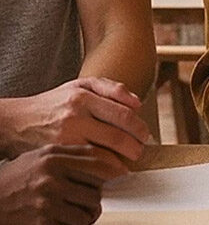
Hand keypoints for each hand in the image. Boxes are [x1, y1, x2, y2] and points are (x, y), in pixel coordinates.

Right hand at [0, 144, 126, 224]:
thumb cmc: (15, 178)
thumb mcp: (41, 155)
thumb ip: (71, 153)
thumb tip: (104, 157)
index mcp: (53, 158)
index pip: (97, 162)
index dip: (113, 169)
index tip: (121, 174)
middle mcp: (52, 177)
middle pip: (96, 187)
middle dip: (96, 195)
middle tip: (88, 197)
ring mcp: (48, 200)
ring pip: (89, 208)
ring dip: (88, 213)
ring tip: (79, 211)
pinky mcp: (44, 221)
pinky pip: (75, 224)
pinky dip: (75, 224)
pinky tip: (65, 219)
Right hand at [1, 77, 149, 160]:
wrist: (18, 121)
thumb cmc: (54, 103)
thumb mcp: (82, 84)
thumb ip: (112, 88)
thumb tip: (137, 103)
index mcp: (83, 97)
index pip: (122, 114)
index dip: (139, 128)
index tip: (145, 135)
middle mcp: (74, 117)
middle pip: (115, 137)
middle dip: (133, 147)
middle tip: (139, 151)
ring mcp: (64, 138)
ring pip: (102, 155)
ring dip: (119, 162)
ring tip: (126, 162)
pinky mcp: (57, 154)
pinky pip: (85, 166)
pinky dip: (100, 170)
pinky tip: (106, 168)